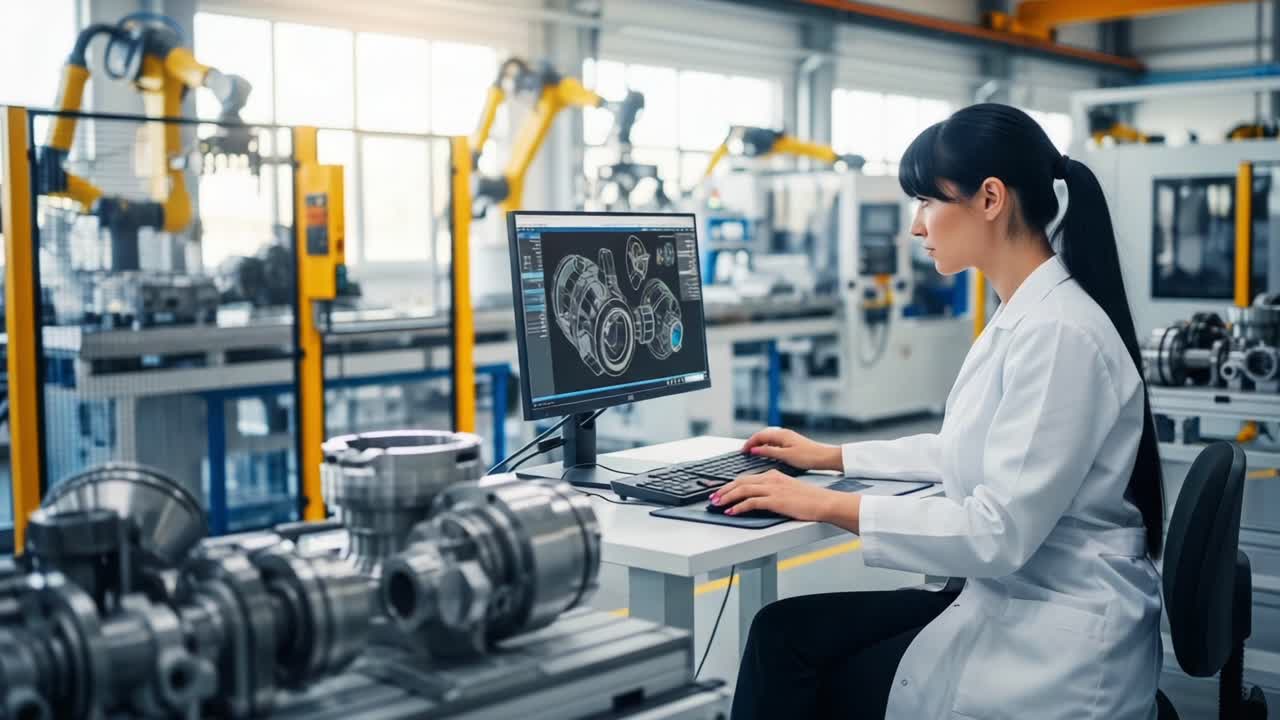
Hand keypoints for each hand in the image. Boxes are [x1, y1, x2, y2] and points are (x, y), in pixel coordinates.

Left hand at [710, 470, 846, 521]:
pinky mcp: (775, 500)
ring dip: (727, 497)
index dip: (731, 484)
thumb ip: (773, 491)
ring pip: (742, 490)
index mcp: (773, 475)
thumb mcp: (788, 490)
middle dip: (724, 490)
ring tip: (718, 504)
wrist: (823, 502)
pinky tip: (732, 512)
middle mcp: (770, 479)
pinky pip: (751, 502)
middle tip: (714, 497)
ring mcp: (772, 489)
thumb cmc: (808, 499)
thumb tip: (759, 500)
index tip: (721, 490)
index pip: (746, 478)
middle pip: (740, 482)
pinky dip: (739, 507)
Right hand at [742, 427, 841, 471]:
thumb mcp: (786, 456)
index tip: (743, 451)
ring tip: (753, 453)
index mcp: (781, 435)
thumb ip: (769, 452)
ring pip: (769, 439)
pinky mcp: (791, 443)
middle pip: (763, 435)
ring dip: (760, 444)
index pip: (759, 436)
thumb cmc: (808, 457)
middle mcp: (784, 434)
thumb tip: (755, 450)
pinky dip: (767, 447)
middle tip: (745, 452)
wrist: (825, 458)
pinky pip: (775, 442)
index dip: (749, 443)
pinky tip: (767, 453)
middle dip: (753, 443)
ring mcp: (788, 438)